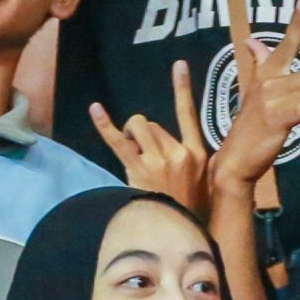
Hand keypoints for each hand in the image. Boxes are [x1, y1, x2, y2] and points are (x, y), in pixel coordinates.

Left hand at [89, 61, 211, 212]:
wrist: (178, 234)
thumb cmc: (189, 211)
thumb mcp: (204, 183)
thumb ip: (197, 162)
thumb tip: (191, 150)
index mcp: (197, 154)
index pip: (188, 114)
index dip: (182, 88)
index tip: (179, 65)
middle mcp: (178, 153)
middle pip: (154, 124)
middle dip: (145, 135)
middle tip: (145, 157)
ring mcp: (158, 161)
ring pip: (139, 127)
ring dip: (131, 134)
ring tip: (133, 152)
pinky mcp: (137, 169)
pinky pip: (118, 141)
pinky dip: (105, 124)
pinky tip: (95, 109)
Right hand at [210, 1, 299, 192]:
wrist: (236, 158)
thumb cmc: (250, 125)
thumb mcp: (253, 90)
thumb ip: (259, 64)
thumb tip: (251, 40)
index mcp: (265, 75)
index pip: (285, 44)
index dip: (296, 23)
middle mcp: (268, 82)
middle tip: (298, 111)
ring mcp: (272, 99)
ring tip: (298, 119)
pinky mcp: (279, 117)